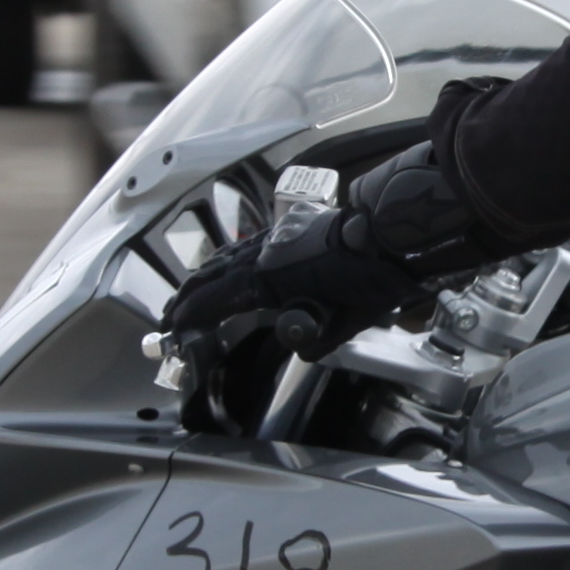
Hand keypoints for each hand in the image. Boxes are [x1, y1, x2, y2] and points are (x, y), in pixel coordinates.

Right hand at [160, 144, 495, 363]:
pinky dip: (231, 258)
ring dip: (209, 276)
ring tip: (193, 291)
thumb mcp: (344, 322)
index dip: (193, 314)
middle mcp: (266, 253)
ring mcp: (278, 236)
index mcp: (269, 279)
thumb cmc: (372, 279)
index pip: (218, 299)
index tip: (176, 326)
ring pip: (231, 256)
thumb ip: (314, 336)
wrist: (396, 234)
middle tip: (173, 313)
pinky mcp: (293, 226)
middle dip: (191, 295)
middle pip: (216, 274)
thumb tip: (300, 343)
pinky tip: (232, 263)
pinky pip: (251, 245)